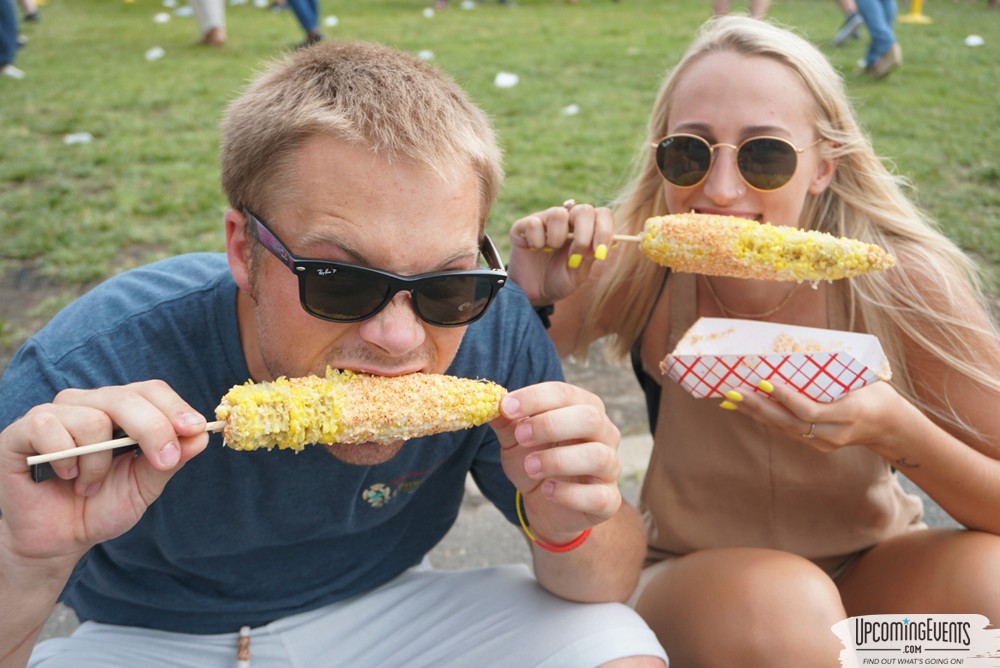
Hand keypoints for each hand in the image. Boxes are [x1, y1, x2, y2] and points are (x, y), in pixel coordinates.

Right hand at [0, 381, 208, 563]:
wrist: (58, 539)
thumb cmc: (100, 506)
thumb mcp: (145, 486)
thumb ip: (171, 459)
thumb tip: (201, 435)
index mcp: (120, 411)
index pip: (151, 391)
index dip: (174, 407)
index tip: (195, 428)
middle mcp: (88, 404)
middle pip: (127, 398)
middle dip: (153, 430)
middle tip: (163, 462)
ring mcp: (55, 414)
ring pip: (92, 419)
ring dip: (99, 463)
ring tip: (89, 485)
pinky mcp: (23, 431)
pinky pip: (49, 428)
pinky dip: (64, 458)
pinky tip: (65, 476)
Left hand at [489, 382, 622, 544]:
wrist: (545, 504)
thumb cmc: (535, 460)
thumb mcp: (515, 439)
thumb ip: (505, 420)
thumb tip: (489, 402)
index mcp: (583, 408)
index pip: (565, 393)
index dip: (535, 397)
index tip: (506, 407)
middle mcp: (604, 433)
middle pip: (589, 418)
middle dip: (551, 424)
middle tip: (521, 435)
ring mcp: (610, 467)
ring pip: (598, 456)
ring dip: (559, 460)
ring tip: (530, 466)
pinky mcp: (609, 499)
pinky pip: (599, 496)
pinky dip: (570, 494)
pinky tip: (548, 490)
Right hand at [507, 202, 615, 306]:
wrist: (533, 293)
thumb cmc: (558, 281)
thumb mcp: (578, 274)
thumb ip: (589, 257)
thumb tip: (603, 245)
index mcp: (584, 228)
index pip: (602, 214)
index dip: (604, 230)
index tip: (600, 252)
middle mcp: (566, 220)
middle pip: (583, 209)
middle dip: (584, 235)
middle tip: (575, 256)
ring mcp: (545, 220)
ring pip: (559, 214)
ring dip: (557, 239)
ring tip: (549, 251)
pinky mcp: (524, 226)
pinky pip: (534, 224)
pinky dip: (536, 241)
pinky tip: (534, 249)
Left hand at [722, 377, 908, 454]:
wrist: (888, 425)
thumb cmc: (872, 391)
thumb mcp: (859, 378)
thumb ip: (830, 371)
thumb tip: (794, 349)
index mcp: (849, 413)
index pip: (810, 410)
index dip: (786, 397)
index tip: (764, 382)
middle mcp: (834, 434)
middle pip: (790, 423)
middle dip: (758, 407)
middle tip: (734, 391)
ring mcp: (824, 443)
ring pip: (783, 429)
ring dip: (754, 413)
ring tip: (730, 399)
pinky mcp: (816, 445)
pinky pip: (786, 431)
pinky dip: (764, 418)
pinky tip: (744, 408)